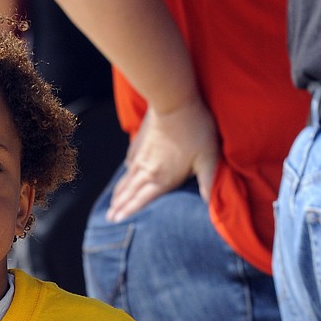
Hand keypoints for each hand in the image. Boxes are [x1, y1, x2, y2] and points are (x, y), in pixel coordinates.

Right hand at [107, 95, 219, 221]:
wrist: (173, 99)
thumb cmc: (194, 127)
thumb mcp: (208, 157)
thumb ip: (209, 181)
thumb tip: (211, 204)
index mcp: (162, 178)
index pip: (142, 201)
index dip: (129, 212)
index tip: (117, 221)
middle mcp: (147, 170)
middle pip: (129, 193)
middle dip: (119, 207)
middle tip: (109, 219)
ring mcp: (140, 156)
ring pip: (126, 179)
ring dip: (118, 193)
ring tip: (111, 204)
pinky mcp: (139, 142)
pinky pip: (128, 162)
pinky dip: (123, 173)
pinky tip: (123, 175)